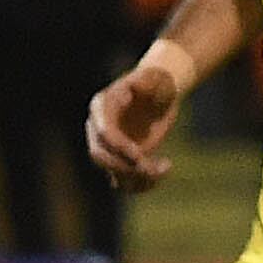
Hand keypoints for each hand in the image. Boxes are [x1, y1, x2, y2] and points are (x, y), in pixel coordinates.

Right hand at [87, 43, 191, 189]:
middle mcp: (98, 128)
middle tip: (152, 170)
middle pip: (101, 156)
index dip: (119, 147)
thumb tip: (130, 90)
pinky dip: (144, 184)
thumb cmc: (157, 82)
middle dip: (125, 167)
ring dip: (138, 179)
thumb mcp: (155, 78)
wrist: (160, 93)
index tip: (140, 156)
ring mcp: (108, 147)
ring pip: (113, 173)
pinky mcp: (121, 160)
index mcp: (102, 106)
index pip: (103, 133)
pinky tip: (164, 169)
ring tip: (164, 168)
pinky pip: (126, 181)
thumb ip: (145, 81)